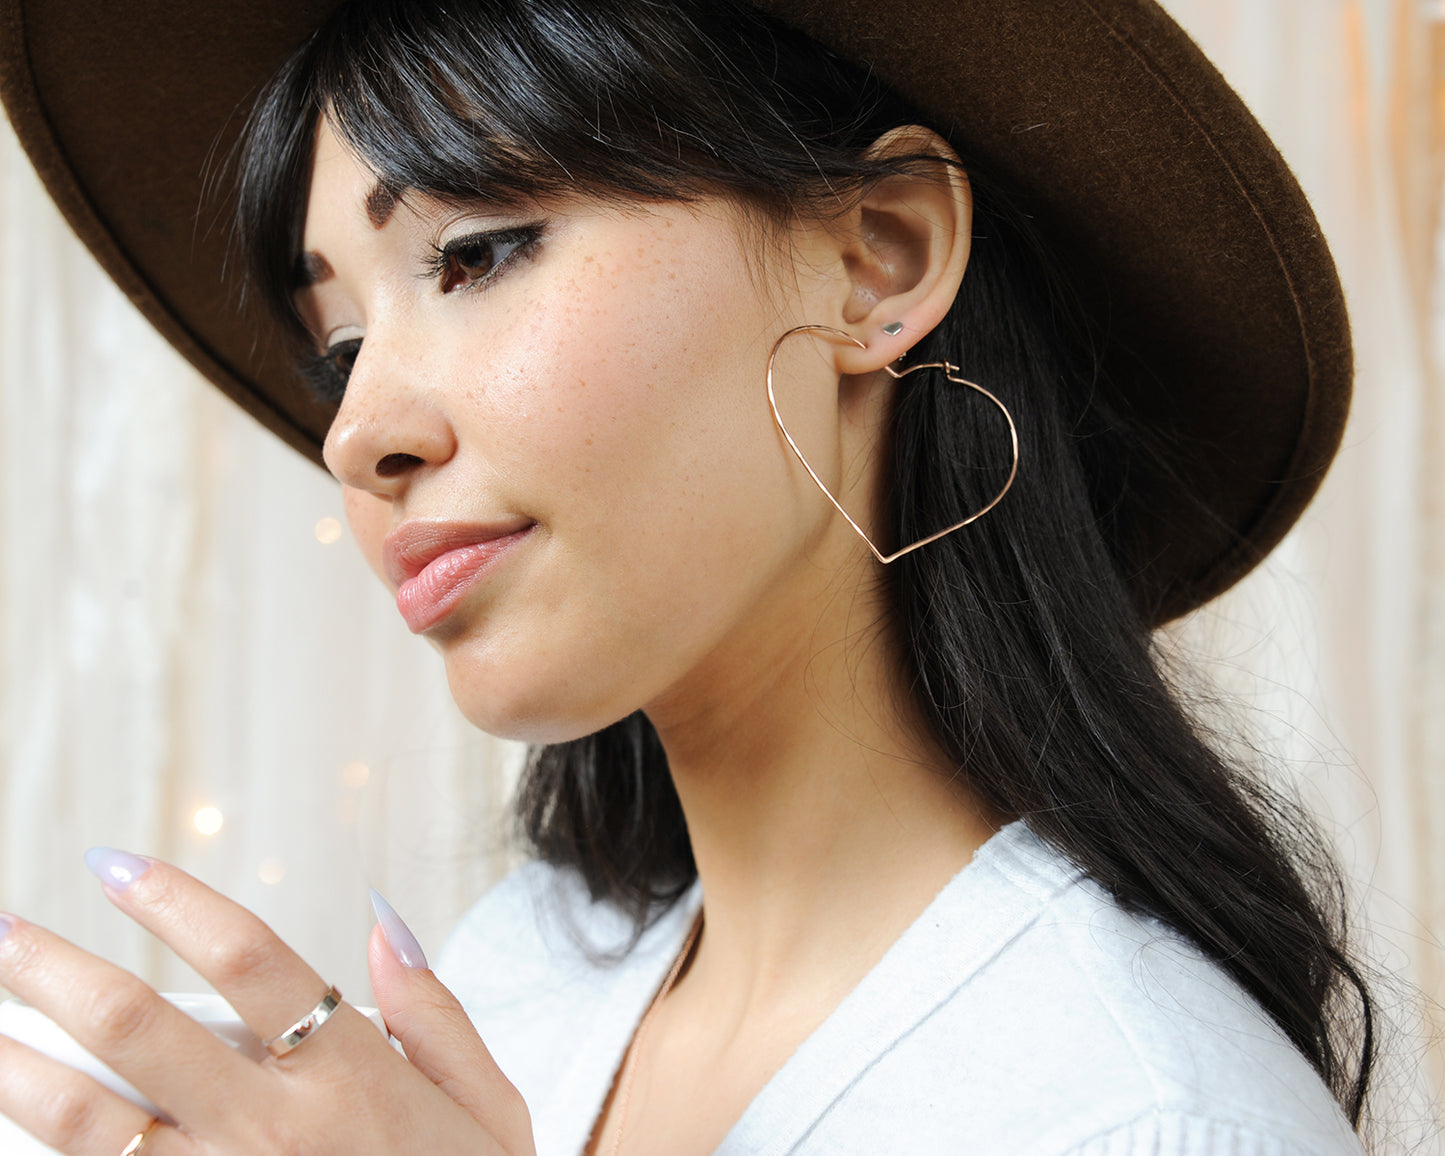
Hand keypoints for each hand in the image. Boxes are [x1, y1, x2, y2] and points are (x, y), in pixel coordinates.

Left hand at [0, 851, 535, 1154]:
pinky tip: (15, 1127)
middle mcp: (272, 1131)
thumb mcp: (487, 1108)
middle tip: (3, 927)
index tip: (114, 865)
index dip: (175, 901)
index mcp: (349, 1077)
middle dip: (55, 969)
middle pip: (138, 1028)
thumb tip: (382, 921)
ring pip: (87, 1120)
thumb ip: (435, 1012)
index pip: (248, 958)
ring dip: (16, 1066)